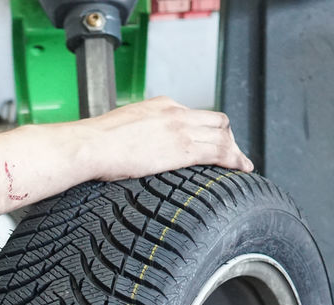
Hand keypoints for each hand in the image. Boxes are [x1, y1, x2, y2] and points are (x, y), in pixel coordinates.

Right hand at [81, 96, 253, 181]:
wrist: (92, 145)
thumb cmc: (97, 142)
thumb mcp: (122, 128)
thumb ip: (137, 134)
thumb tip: (134, 149)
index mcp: (161, 106)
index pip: (194, 114)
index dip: (207, 130)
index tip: (209, 142)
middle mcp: (176, 113)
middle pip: (216, 121)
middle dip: (227, 137)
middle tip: (231, 153)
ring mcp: (181, 129)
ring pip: (223, 136)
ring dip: (235, 151)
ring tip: (241, 164)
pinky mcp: (183, 149)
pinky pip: (220, 152)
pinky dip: (235, 160)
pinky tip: (241, 168)